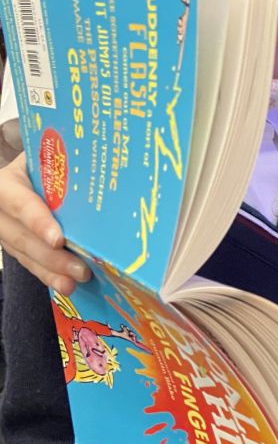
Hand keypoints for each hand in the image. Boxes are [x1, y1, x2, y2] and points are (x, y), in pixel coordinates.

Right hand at [0, 153, 90, 292]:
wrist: (24, 174)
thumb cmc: (44, 162)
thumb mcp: (46, 157)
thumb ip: (61, 165)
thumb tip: (102, 167)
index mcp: (6, 183)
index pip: (19, 203)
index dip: (37, 222)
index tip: (58, 239)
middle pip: (22, 237)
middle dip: (52, 257)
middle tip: (81, 270)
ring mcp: (4, 230)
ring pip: (25, 254)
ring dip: (51, 272)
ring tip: (74, 284)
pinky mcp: (12, 246)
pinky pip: (28, 264)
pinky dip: (48, 276)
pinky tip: (65, 286)